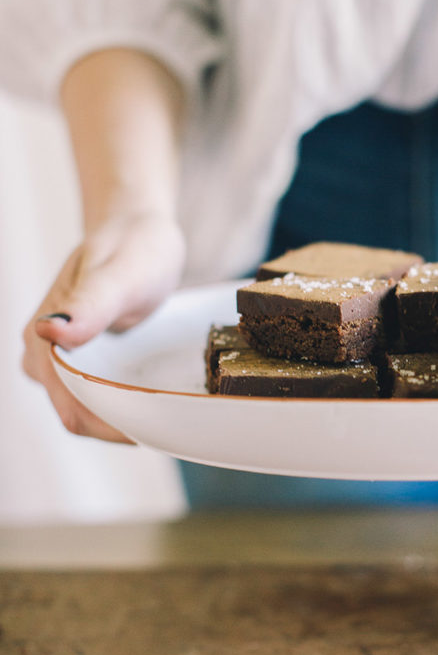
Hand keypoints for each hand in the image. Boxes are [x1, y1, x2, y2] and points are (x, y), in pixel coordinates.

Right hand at [23, 211, 184, 440]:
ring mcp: (59, 364)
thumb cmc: (132, 245)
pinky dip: (129, 403)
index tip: (165, 420)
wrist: (135, 229)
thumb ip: (89, 304)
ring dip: (129, 416)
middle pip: (83, 418)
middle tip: (179, 413)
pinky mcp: (80, 365)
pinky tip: (160, 394)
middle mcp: (42, 358)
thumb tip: (49, 333)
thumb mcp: (120, 272)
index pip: (75, 410)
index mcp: (42, 340)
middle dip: (126, 423)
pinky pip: (101, 400)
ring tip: (173, 403)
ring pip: (92, 413)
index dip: (119, 425)